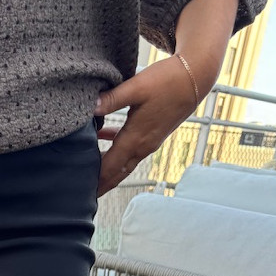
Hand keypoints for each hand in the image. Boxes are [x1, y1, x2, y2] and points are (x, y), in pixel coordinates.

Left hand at [93, 54, 204, 197]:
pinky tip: (102, 139)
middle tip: (83, 197)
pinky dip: (116, 152)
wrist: (195, 79)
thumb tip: (91, 107)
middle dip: (101, 186)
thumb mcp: (137, 87)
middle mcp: (142, 146)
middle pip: (117, 173)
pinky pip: (130, 150)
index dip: (95, 179)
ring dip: (108, 172)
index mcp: (135, 138)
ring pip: (124, 164)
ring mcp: (148, 142)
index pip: (110, 167)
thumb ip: (112, 99)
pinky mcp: (152, 135)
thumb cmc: (167, 81)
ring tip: (91, 177)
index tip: (80, 189)